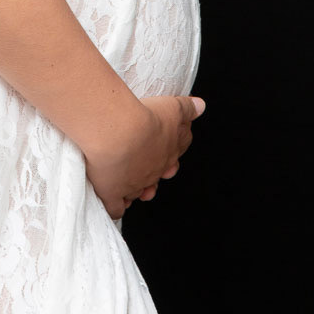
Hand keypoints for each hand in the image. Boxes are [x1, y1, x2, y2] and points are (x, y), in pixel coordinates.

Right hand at [84, 94, 204, 218]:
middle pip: (157, 176)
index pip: (173, 157)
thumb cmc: (144, 118)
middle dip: (154, 174)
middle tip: (148, 166)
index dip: (169, 156)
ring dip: (136, 189)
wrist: (120, 133)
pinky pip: (117, 207)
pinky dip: (117, 206)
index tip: (165, 153)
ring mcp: (133, 184)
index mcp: (167, 153)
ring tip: (132, 184)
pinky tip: (115, 200)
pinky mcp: (113, 193)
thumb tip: (200, 106)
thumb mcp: (171, 108)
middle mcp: (153, 171)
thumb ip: (186, 109)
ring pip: (138, 192)